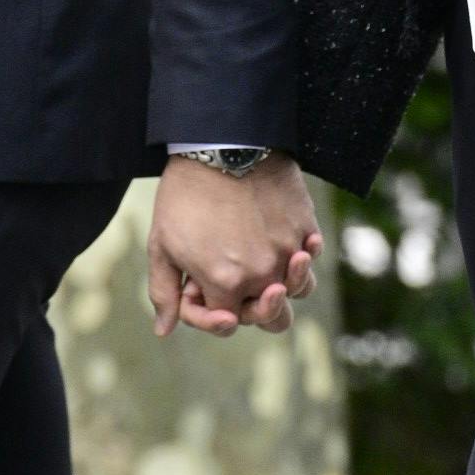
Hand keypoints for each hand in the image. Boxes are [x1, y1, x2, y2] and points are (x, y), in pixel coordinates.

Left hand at [146, 156, 322, 338]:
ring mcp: (288, 250)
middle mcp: (262, 274)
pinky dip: (303, 253)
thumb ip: (165, 292)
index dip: (212, 311)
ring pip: (301, 289)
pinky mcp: (305, 225)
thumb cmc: (185, 194)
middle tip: (246, 288)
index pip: (228, 322)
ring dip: (287, 284)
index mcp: (225, 284)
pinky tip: (288, 242)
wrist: (220, 143)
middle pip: (275, 319)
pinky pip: (312, 254)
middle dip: (258, 310)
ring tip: (270, 265)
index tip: (204, 291)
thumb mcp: (162, 244)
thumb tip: (164, 330)